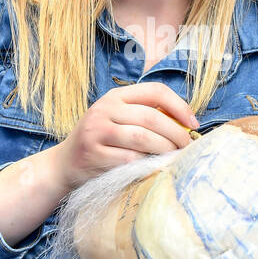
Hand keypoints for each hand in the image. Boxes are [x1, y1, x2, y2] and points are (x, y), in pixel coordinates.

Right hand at [52, 82, 198, 190]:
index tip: (193, 123)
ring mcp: (97, 131)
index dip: (179, 106)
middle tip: (187, 146)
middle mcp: (104, 109)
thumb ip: (144, 115)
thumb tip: (186, 122)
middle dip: (176, 133)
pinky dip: (148, 164)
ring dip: (165, 149)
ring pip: (143, 138)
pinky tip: (155, 167)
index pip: (154, 91)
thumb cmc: (101, 141)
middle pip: (151, 117)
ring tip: (175, 156)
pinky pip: (130, 159)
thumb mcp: (117, 119)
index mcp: (115, 96)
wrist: (65, 164)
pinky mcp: (94, 154)